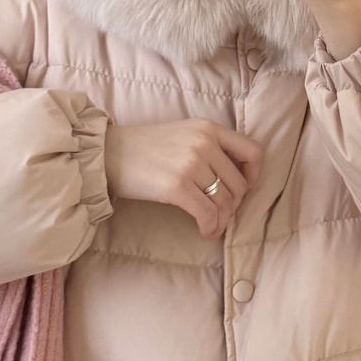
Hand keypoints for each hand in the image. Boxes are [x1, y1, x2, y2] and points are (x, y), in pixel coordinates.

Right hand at [105, 119, 262, 238]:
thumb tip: (233, 181)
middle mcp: (204, 143)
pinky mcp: (177, 186)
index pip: (253, 151)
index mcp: (208, 128)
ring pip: (225, 202)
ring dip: (221, 220)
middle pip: (239, 184)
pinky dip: (210, 227)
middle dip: (234, 206)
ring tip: (211, 226)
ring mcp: (191, 164)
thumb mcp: (181, 134)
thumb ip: (208, 147)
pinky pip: (208, 214)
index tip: (244, 189)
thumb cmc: (141, 148)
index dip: (255, 175)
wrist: (105, 153)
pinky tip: (204, 232)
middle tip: (221, 215)